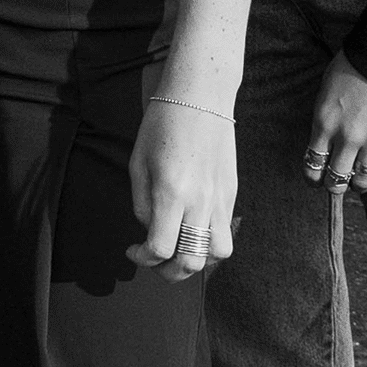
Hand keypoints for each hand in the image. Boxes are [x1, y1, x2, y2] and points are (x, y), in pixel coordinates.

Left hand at [126, 94, 237, 281]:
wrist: (201, 96)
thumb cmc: (163, 123)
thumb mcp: (138, 162)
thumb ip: (141, 202)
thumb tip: (149, 228)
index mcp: (171, 193)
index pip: (160, 248)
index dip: (143, 258)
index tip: (133, 250)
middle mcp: (200, 202)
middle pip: (191, 261)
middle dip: (168, 271)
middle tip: (155, 259)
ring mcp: (221, 199)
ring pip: (217, 254)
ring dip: (196, 259)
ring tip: (180, 247)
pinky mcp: (232, 194)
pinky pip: (226, 231)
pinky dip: (210, 240)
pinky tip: (194, 226)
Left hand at [304, 50, 366, 195]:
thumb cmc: (353, 63)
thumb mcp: (326, 89)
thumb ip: (325, 118)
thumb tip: (326, 140)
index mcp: (324, 121)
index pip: (312, 163)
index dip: (313, 176)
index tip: (315, 178)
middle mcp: (346, 136)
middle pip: (336, 179)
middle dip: (333, 185)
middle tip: (336, 183)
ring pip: (362, 179)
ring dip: (358, 183)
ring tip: (358, 181)